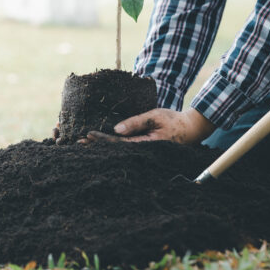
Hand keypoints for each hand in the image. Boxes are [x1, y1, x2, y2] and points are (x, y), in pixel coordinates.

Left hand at [85, 108, 215, 144]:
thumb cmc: (173, 120)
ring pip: (118, 151)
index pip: (119, 144)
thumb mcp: (154, 116)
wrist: (190, 129)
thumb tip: (116, 129)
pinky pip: (124, 149)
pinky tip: (100, 143)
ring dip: (101, 147)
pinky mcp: (143, 150)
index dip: (103, 140)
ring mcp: (143, 153)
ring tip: (84, 143)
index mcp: (146, 146)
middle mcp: (143, 153)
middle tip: (78, 142)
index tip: (89, 135)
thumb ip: (136, 123)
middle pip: (115, 151)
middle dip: (97, 147)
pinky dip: (111, 146)